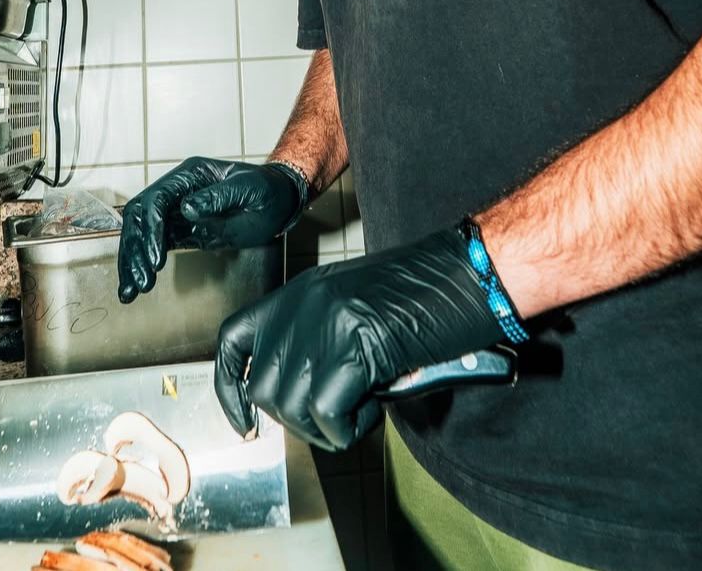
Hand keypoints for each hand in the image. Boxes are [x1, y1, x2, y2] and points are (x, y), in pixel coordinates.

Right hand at [117, 156, 306, 302]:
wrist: (279, 200)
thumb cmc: (267, 188)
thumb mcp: (248, 189)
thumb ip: (217, 197)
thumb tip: (187, 208)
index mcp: (189, 176)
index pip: (157, 199)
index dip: (153, 228)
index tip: (157, 257)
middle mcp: (178, 193)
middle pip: (141, 217)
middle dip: (136, 248)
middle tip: (143, 279)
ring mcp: (178, 212)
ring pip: (142, 234)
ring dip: (133, 260)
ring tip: (131, 290)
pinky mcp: (183, 231)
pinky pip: (154, 247)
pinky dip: (142, 265)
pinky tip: (135, 285)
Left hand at [214, 226, 507, 449]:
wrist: (471, 274)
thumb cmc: (426, 299)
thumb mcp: (356, 311)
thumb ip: (319, 343)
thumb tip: (296, 402)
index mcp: (300, 291)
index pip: (235, 340)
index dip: (229, 388)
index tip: (243, 422)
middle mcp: (304, 303)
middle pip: (264, 388)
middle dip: (298, 419)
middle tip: (343, 413)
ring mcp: (326, 322)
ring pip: (292, 406)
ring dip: (328, 425)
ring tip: (367, 404)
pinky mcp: (354, 346)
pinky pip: (327, 414)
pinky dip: (351, 427)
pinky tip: (377, 405)